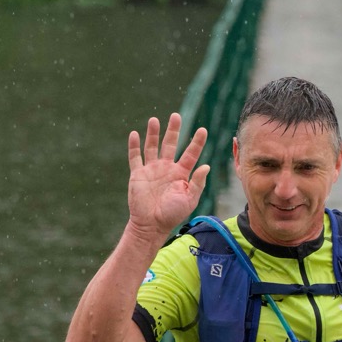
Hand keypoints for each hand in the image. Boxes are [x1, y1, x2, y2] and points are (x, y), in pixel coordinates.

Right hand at [127, 113, 209, 238]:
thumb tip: (206, 166)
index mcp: (181, 173)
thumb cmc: (172, 215)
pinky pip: (135, 157)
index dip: (197, 142)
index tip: (203, 129)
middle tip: (176, 116)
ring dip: (153, 133)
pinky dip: (134, 146)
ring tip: (154, 120)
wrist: (151, 225)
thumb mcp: (189, 199)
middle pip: (171, 144)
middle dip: (173, 130)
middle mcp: (166, 168)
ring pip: (152, 146)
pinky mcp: (138, 174)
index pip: (190, 153)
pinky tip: (134, 134)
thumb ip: (197, 182)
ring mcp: (151, 170)